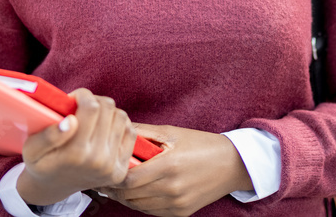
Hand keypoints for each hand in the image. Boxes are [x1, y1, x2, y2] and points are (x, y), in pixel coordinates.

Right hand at [17, 89, 137, 206]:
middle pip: (108, 108)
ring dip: (107, 111)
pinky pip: (130, 132)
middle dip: (94, 101)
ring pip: (121, 116)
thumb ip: (47, 135)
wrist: (54, 187)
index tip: (73, 99)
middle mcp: (98, 161)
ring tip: (92, 116)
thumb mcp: (31, 150)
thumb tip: (70, 121)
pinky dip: (118, 124)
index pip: (91, 108)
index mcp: (76, 154)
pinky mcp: (122, 169)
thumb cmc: (41, 163)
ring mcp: (112, 166)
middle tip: (81, 107)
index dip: (82, 95)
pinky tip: (104, 127)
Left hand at [93, 123, 253, 216]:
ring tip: (117, 185)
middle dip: (113, 187)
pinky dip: (140, 203)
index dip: (111, 176)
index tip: (102, 168)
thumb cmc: (201, 144)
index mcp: (168, 165)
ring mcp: (177, 203)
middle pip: (129, 195)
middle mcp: (172, 188)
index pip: (128, 179)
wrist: (232, 165)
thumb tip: (118, 127)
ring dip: (125, 197)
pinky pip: (151, 212)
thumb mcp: (172, 133)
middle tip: (103, 177)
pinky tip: (136, 192)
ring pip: (138, 206)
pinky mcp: (181, 212)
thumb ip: (143, 132)